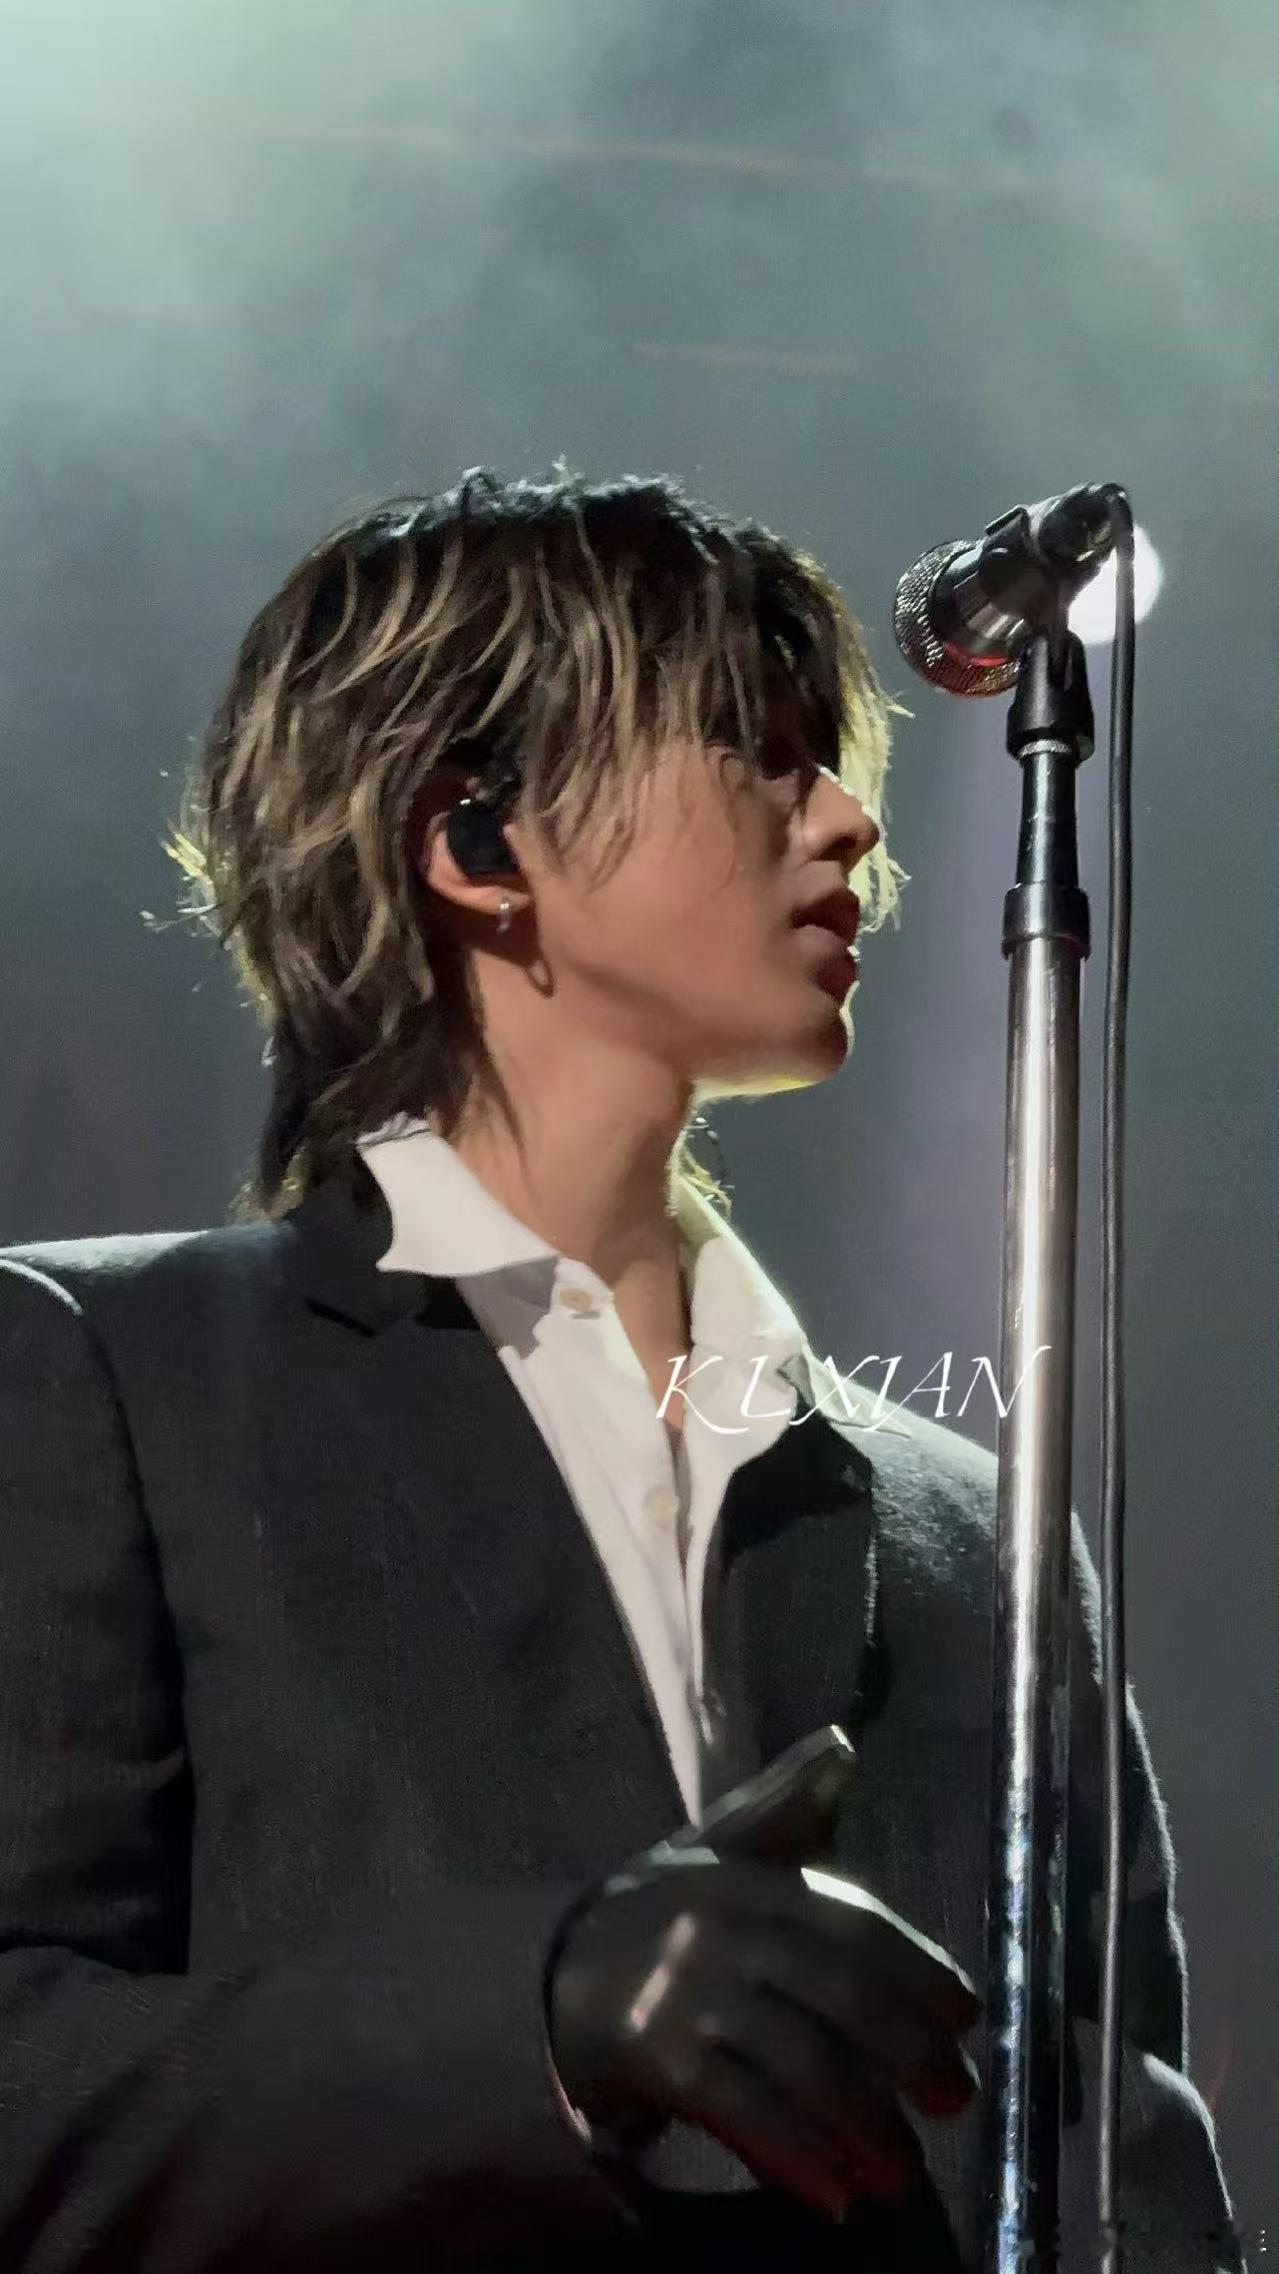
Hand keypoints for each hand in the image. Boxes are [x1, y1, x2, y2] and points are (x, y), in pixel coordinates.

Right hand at [544, 1727, 981, 2222]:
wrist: (550, 1971)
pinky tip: (835, 2197)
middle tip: (955, 2100)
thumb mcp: (721, 1850)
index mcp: (752, 1881)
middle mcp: (727, 1931)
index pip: (856, 1924)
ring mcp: (690, 1996)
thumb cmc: (659, 1912)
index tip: (968, 2016)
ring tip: (902, 2171)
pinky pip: (746, 2114)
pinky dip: (798, 2158)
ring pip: (804, 2064)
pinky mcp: (660, 2060)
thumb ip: (786, 1806)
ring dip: (866, 2125)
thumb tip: (844, 1745)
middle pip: (843, 1997)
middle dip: (911, 2055)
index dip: (921, 1969)